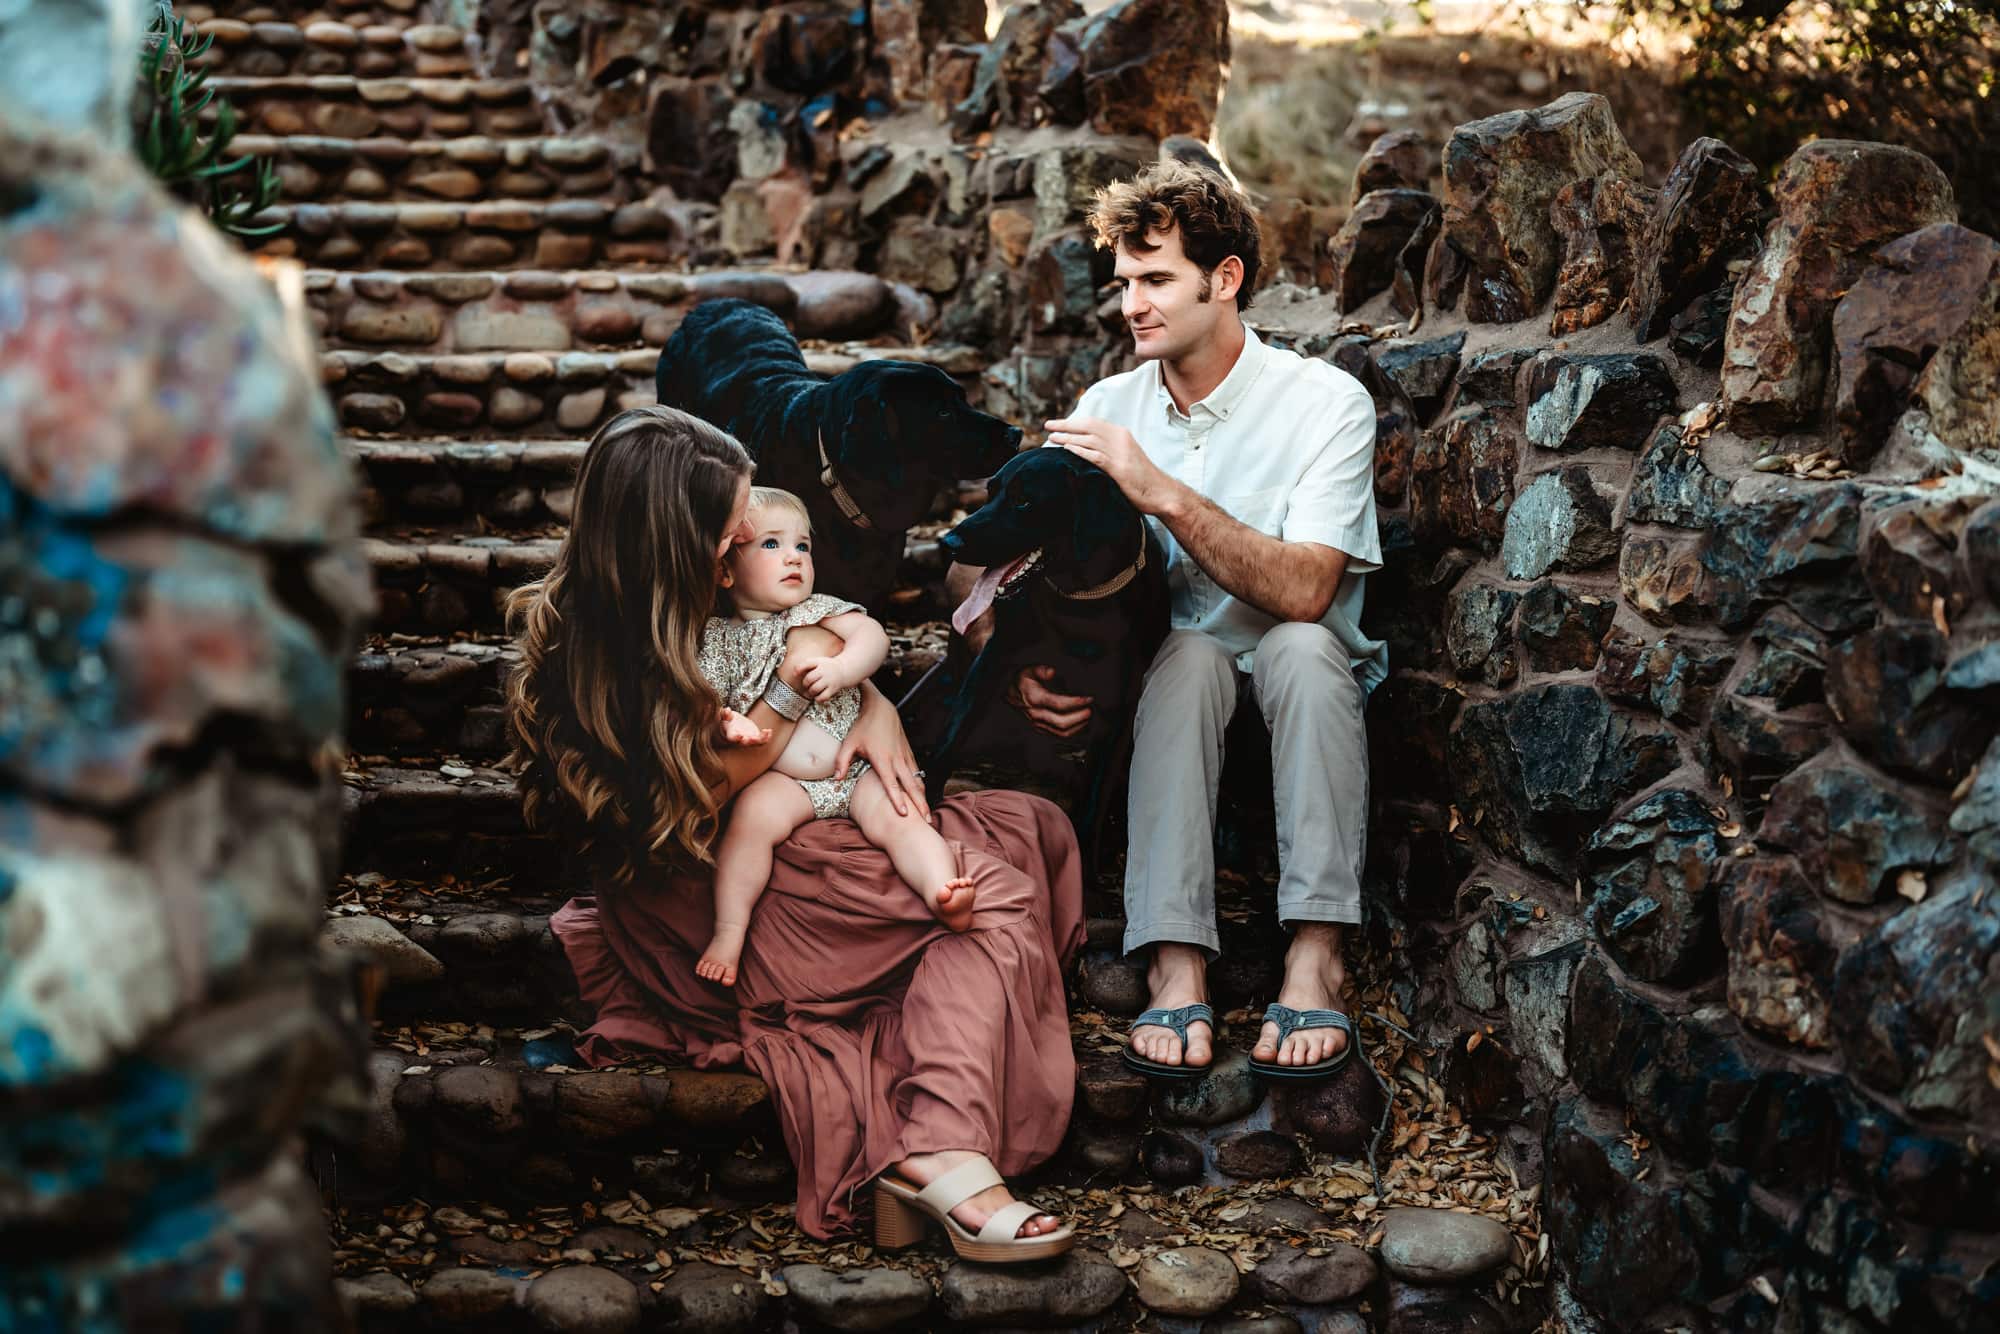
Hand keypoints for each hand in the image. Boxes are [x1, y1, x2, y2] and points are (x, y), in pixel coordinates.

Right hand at [718, 707, 769, 747]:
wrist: (735, 724)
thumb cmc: (729, 720)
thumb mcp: (726, 716)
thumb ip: (726, 714)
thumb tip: (727, 710)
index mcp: (731, 735)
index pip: (732, 738)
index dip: (736, 737)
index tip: (740, 736)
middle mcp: (740, 740)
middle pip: (745, 743)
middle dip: (750, 741)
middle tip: (754, 738)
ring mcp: (748, 739)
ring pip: (755, 742)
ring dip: (761, 739)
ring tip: (766, 732)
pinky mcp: (755, 738)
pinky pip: (762, 740)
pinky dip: (766, 737)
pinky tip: (769, 731)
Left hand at [796, 655, 851, 701]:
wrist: (844, 670)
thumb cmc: (825, 667)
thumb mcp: (816, 661)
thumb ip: (804, 665)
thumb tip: (794, 674)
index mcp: (819, 662)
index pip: (807, 663)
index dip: (798, 669)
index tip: (795, 674)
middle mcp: (824, 671)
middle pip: (809, 678)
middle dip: (805, 683)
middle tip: (807, 684)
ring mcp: (829, 680)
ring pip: (814, 689)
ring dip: (810, 691)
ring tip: (812, 690)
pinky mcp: (833, 689)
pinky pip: (822, 697)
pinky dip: (817, 698)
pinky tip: (818, 695)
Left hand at [837, 682, 928, 819]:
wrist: (880, 708)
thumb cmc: (862, 727)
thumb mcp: (849, 742)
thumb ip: (841, 761)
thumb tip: (835, 780)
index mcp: (882, 759)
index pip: (891, 784)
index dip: (897, 799)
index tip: (903, 814)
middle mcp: (896, 760)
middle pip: (910, 786)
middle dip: (919, 804)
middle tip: (926, 821)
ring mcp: (905, 756)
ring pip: (917, 780)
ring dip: (923, 797)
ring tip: (927, 814)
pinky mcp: (908, 753)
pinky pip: (917, 772)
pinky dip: (921, 785)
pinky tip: (923, 796)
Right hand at [1008, 665, 1091, 737]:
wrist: (1007, 692)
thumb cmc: (1021, 681)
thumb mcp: (1029, 670)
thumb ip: (1041, 670)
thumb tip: (1052, 671)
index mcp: (1035, 699)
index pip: (1059, 704)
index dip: (1076, 703)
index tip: (1088, 699)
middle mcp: (1036, 714)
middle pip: (1062, 722)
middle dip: (1079, 717)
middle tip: (1090, 709)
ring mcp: (1038, 724)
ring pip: (1061, 732)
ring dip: (1077, 726)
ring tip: (1087, 717)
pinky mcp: (1040, 728)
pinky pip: (1058, 735)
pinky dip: (1072, 732)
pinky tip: (1080, 724)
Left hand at [1043, 416, 1178, 515]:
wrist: (1161, 493)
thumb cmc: (1142, 479)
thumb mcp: (1125, 458)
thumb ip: (1108, 450)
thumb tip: (1086, 450)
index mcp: (1122, 434)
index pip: (1093, 422)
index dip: (1074, 422)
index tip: (1059, 424)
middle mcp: (1120, 439)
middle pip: (1088, 426)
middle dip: (1066, 425)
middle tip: (1048, 425)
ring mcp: (1120, 452)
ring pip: (1089, 439)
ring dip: (1068, 437)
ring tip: (1051, 437)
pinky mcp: (1119, 468)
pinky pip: (1095, 456)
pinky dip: (1079, 451)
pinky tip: (1066, 449)